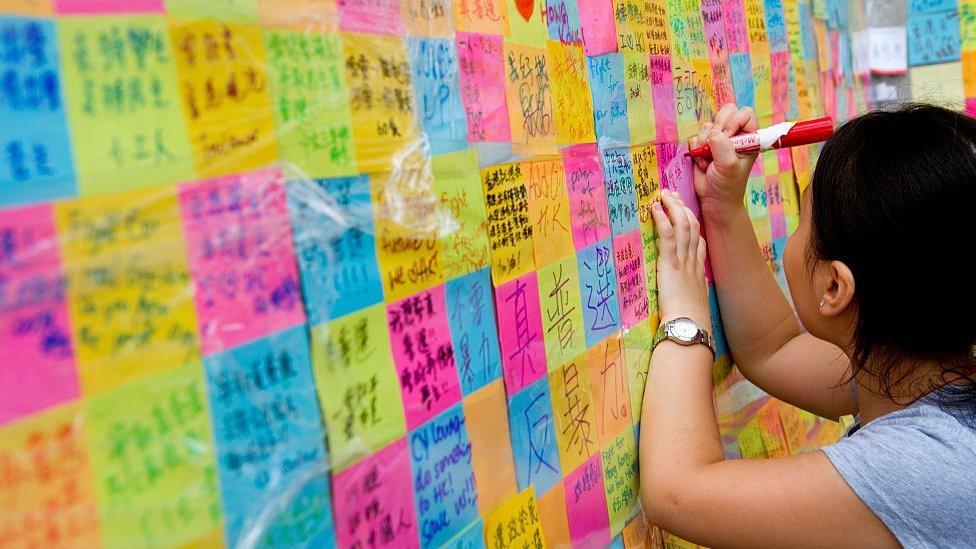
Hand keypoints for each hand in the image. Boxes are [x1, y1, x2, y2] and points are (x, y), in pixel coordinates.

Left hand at [652, 190, 709, 329]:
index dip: (693, 224)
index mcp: (699, 272)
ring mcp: (683, 261)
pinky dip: (662, 219)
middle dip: (683, 208)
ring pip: (683, 226)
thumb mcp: (693, 305)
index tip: (686, 213)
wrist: (689, 326)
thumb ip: (689, 295)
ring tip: (664, 194)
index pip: (700, 242)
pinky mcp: (670, 264)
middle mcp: (694, 262)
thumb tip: (686, 296)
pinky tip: (655, 208)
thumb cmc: (689, 322)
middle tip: (673, 195)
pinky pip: (668, 235)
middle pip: (693, 227)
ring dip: (674, 207)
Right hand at [691, 103, 759, 217]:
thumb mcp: (729, 166)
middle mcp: (734, 135)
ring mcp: (718, 139)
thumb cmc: (728, 185)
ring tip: (710, 161)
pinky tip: (703, 163)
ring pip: (707, 125)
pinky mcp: (703, 145)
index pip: (745, 114)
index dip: (734, 122)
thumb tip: (712, 133)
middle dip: (717, 129)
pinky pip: (695, 136)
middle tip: (716, 147)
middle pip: (725, 112)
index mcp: (749, 137)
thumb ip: (723, 146)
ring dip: (705, 143)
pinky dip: (696, 149)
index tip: (728, 137)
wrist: (714, 200)